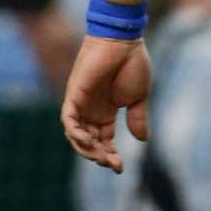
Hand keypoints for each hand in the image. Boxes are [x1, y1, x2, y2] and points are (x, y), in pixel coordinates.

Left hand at [60, 35, 152, 171]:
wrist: (123, 42)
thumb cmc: (133, 64)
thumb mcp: (139, 98)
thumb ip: (137, 119)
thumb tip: (142, 140)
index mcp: (107, 112)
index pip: (104, 140)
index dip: (110, 154)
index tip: (121, 167)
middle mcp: (91, 110)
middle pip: (90, 141)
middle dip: (100, 155)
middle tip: (113, 164)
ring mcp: (81, 104)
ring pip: (76, 134)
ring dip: (86, 149)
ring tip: (100, 156)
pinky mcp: (74, 96)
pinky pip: (68, 120)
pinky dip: (75, 132)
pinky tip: (87, 141)